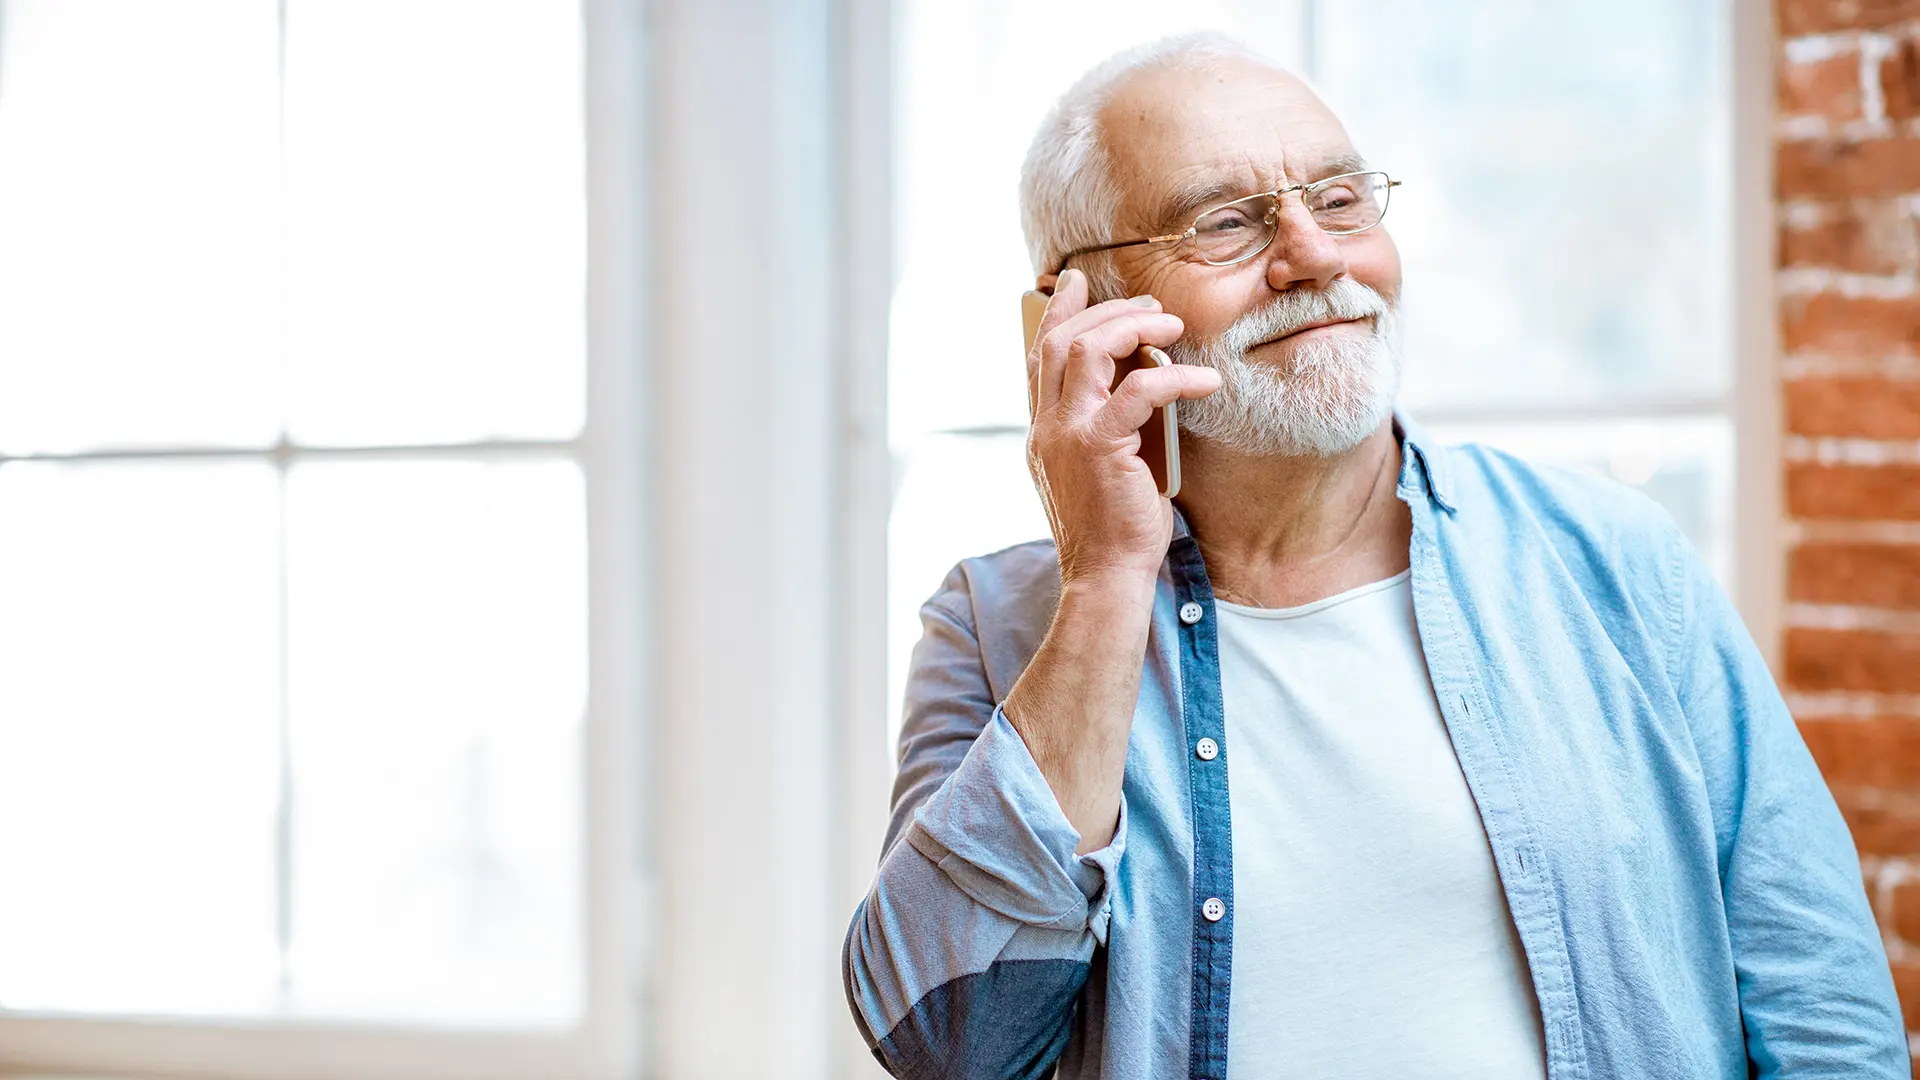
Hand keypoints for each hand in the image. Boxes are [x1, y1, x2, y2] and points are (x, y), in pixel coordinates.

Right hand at [1025, 268, 1219, 588]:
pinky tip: (1204, 381)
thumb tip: (1138, 383)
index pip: (1039, 355)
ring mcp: (1066, 434)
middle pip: (1058, 340)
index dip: (1058, 313)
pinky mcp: (1099, 446)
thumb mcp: (1097, 469)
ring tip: (1171, 326)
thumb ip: (1102, 427)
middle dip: (1104, 310)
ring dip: (1132, 327)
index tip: (1080, 284)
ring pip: (1085, 350)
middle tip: (1148, 305)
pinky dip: (1173, 375)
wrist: (1106, 576)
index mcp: (1042, 430)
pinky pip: (1138, 389)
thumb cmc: (1112, 528)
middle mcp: (1045, 427)